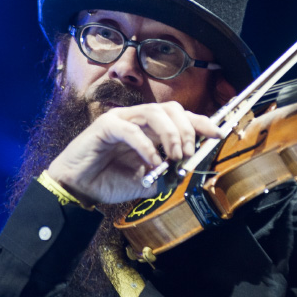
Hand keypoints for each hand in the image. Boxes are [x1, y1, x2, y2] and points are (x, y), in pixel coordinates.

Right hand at [47, 101, 221, 204]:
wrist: (78, 188)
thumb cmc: (108, 181)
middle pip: (173, 108)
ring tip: (174, 156)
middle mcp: (138, 119)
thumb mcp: (145, 182)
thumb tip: (183, 173)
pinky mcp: (105, 126)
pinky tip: (152, 162)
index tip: (218, 134)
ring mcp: (122, 119)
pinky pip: (132, 129)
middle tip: (188, 153)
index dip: (201, 122)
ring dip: (171, 134)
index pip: (181, 117)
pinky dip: (147, 146)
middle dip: (188, 129)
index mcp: (150, 129)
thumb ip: (165, 176)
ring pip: (155, 112)